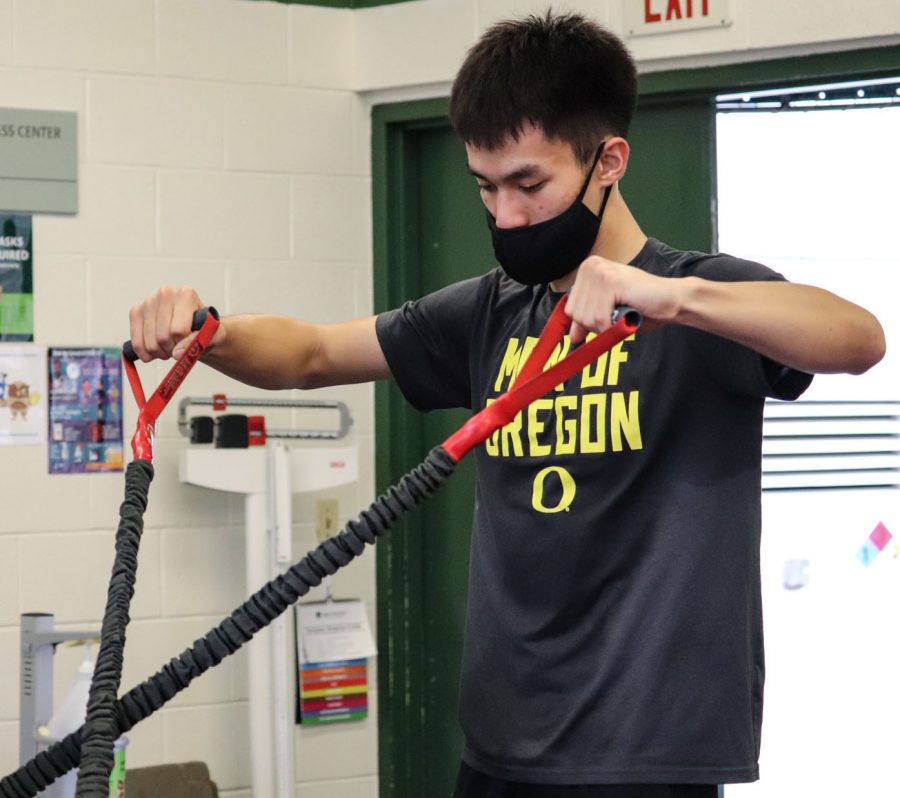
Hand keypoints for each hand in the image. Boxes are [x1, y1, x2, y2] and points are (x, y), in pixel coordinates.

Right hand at [128, 285, 222, 361]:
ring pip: (150, 342)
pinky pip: (136, 342)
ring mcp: (148, 302)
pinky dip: (145, 354)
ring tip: (170, 348)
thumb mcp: (213, 337)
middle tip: (180, 348)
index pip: (178, 330)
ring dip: (160, 353)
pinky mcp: (136, 312)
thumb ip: (198, 342)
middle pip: (163, 336)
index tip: (191, 343)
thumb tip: (177, 353)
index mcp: (185, 294)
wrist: (198, 327)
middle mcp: (165, 293)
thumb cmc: (206, 330)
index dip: (184, 344)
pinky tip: (155, 353)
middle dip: (172, 350)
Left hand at [564, 256, 680, 342]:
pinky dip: (614, 326)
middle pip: (576, 314)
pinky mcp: (611, 281)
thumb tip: (572, 336)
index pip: (570, 309)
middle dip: (597, 324)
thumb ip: (588, 320)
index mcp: (587, 269)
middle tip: (618, 313)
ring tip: (624, 312)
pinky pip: (600, 319)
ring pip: (587, 318)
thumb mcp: (607, 313)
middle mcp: (590, 266)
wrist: (671, 300)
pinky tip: (627, 313)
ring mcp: (600, 272)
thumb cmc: (641, 306)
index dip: (589, 321)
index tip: (609, 313)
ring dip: (607, 325)